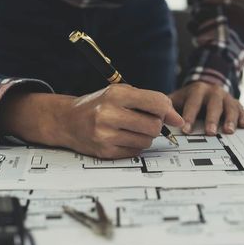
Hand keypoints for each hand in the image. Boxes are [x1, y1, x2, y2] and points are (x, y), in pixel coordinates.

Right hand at [0, 84, 183, 158]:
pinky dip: (135, 145)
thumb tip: (176, 118)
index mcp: (115, 95)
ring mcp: (106, 135)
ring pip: (147, 141)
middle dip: (156, 124)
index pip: (156, 103)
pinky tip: (123, 137)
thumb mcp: (119, 92)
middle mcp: (109, 114)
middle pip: (154, 126)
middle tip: (147, 120)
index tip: (174, 117)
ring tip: (132, 128)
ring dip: (146, 136)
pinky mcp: (105, 152)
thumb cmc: (98, 104)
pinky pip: (136, 152)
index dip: (170, 111)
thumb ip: (148, 100)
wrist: (67, 120)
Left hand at [169, 81, 243, 135]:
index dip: (190, 116)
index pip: (193, 103)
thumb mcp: (177, 99)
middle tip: (210, 132)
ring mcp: (226, 97)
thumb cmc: (189, 98)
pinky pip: (242, 110)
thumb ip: (168, 108)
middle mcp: (213, 92)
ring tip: (228, 131)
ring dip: (230, 119)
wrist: (206, 87)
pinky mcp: (236, 104)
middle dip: (212, 119)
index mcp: (197, 90)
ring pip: (230, 107)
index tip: (186, 130)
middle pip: (214, 104)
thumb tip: (155, 119)